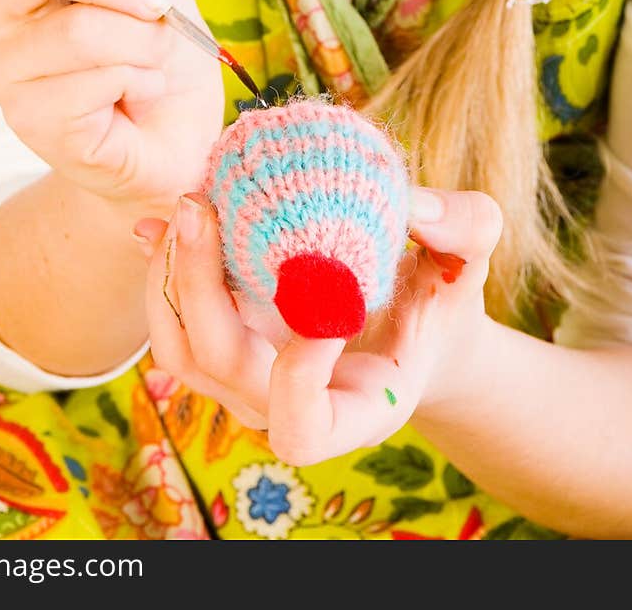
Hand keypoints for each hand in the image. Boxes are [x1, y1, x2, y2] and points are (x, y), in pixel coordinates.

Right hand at [0, 0, 224, 214]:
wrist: (173, 131)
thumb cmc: (155, 45)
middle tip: (158, 3)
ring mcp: (0, 69)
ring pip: (73, 29)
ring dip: (142, 40)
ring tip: (155, 55)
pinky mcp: (25, 119)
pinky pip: (93, 82)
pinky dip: (139, 80)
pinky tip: (138, 92)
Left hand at [133, 186, 501, 463]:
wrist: (412, 317)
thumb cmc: (444, 295)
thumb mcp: (472, 260)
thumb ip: (466, 228)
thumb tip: (412, 203)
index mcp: (357, 409)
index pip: (303, 428)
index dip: (296, 378)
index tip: (321, 307)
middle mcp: (290, 406)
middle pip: (220, 370)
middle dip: (199, 288)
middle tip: (202, 206)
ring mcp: (249, 382)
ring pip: (181, 351)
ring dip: (170, 278)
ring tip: (190, 206)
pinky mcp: (224, 345)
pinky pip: (174, 322)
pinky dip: (160, 271)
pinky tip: (159, 222)